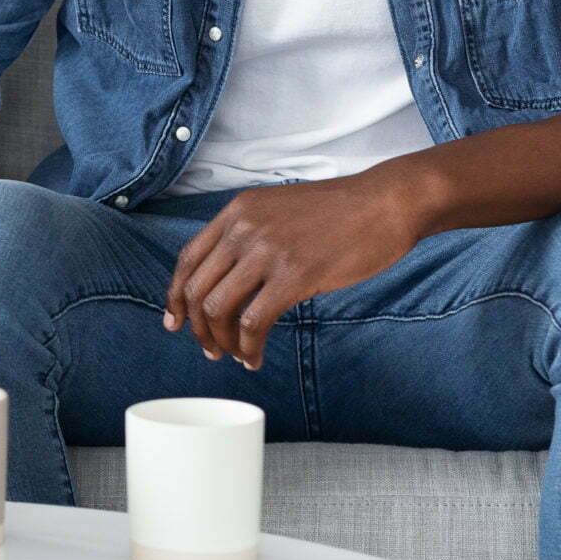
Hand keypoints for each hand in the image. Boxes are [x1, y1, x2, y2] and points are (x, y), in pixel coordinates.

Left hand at [164, 175, 427, 369]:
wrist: (385, 202)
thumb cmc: (339, 211)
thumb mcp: (278, 209)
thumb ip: (249, 234)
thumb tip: (228, 277)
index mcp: (236, 211)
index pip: (188, 259)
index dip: (175, 295)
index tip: (175, 322)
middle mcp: (243, 229)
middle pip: (197, 288)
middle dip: (197, 327)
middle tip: (210, 350)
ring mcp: (267, 251)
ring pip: (218, 308)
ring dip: (221, 341)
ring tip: (236, 356)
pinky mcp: (295, 275)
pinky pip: (254, 322)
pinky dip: (249, 346)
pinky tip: (255, 356)